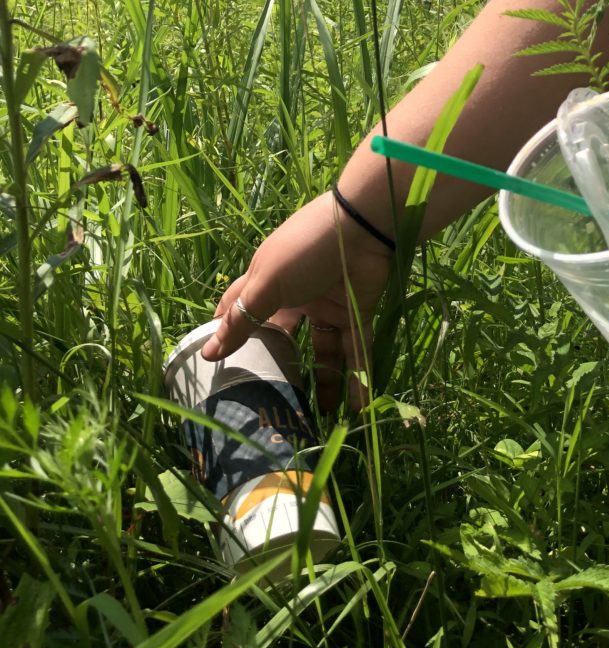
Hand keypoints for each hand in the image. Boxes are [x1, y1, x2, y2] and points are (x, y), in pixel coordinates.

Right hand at [201, 192, 392, 410]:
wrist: (362, 228)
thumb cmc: (305, 250)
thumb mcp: (267, 285)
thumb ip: (242, 320)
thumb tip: (207, 354)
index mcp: (268, 283)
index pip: (242, 309)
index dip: (230, 331)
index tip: (217, 364)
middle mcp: (298, 297)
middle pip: (285, 338)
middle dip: (281, 368)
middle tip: (273, 402)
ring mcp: (329, 306)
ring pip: (323, 350)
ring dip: (322, 382)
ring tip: (316, 419)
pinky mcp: (359, 312)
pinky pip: (356, 350)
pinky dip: (357, 377)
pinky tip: (354, 409)